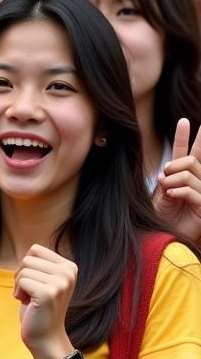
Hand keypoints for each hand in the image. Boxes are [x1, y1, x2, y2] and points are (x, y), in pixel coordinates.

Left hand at [13, 244, 76, 358]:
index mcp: (69, 266)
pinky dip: (18, 293)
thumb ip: (41, 265)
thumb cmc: (39, 308)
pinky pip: (21, 281)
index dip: (26, 267)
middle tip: (30, 293)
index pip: (35, 250)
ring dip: (19, 286)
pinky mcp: (48, 292)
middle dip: (21, 276)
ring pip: (23, 270)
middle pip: (27, 259)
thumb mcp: (44, 281)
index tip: (33, 283)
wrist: (45, 337)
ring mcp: (60, 282)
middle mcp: (68, 272)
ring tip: (29, 299)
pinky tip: (27, 304)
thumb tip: (31, 250)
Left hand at [154, 117, 200, 241]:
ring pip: (190, 172)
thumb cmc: (165, 219)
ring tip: (167, 191)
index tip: (183, 120)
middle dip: (175, 163)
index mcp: (187, 176)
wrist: (169, 238)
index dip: (184, 136)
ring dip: (172, 180)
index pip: (186, 153)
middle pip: (192, 158)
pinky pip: (191, 189)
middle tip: (165, 174)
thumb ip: (166, 182)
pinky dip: (178, 191)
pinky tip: (171, 196)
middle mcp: (199, 180)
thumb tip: (165, 172)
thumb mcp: (162, 198)